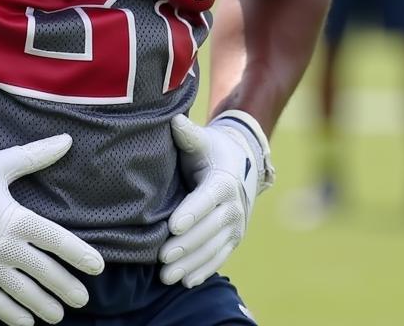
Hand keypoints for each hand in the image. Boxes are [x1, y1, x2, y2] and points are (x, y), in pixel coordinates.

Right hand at [0, 134, 103, 325]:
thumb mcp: (0, 164)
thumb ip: (35, 156)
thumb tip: (67, 140)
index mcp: (17, 218)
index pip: (56, 240)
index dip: (78, 254)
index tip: (98, 267)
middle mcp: (6, 247)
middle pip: (44, 271)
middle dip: (65, 286)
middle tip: (83, 300)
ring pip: (23, 293)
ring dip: (43, 305)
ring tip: (58, 315)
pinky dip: (12, 316)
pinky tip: (26, 323)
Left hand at [159, 111, 273, 287]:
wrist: (241, 164)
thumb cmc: (211, 151)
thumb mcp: (202, 141)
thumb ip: (188, 135)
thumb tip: (174, 121)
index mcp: (223, 180)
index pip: (206, 199)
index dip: (191, 213)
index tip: (173, 226)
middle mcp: (233, 205)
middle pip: (209, 229)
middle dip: (186, 245)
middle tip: (162, 257)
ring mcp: (235, 225)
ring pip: (213, 248)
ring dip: (191, 263)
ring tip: (166, 275)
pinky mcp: (234, 239)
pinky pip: (220, 257)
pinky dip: (204, 270)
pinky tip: (186, 281)